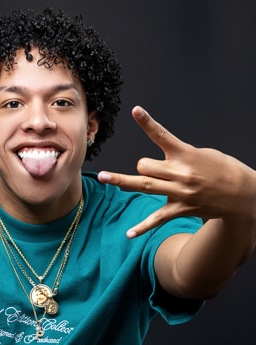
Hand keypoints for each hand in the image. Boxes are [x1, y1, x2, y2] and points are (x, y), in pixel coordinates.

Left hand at [98, 106, 255, 237]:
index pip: (162, 135)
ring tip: (102, 176)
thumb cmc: (222, 169)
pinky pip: (156, 219)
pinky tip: (129, 234)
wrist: (243, 195)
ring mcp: (179, 192)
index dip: (147, 123)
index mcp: (186, 154)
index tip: (135, 110)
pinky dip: (142, 228)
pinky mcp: (180, 209)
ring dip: (122, 181)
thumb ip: (178, 156)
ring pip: (144, 185)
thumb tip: (156, 164)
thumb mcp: (202, 154)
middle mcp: (180, 173)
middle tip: (155, 170)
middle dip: (143, 166)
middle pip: (144, 165)